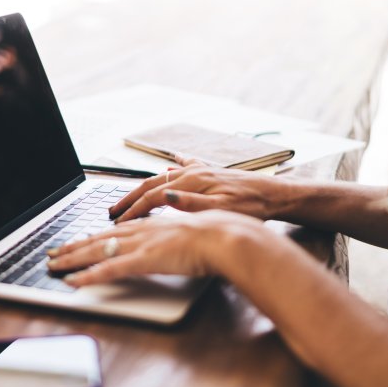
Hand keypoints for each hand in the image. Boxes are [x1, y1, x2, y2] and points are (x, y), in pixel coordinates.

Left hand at [46, 210, 265, 285]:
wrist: (224, 236)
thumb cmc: (214, 236)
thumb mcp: (188, 234)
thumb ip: (173, 239)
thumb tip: (170, 244)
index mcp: (151, 225)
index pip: (113, 231)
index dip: (91, 237)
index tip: (75, 241)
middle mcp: (141, 231)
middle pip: (99, 238)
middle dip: (73, 246)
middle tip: (53, 253)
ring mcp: (140, 245)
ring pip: (98, 250)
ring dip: (73, 258)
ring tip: (54, 265)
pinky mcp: (144, 260)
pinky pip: (110, 269)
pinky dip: (90, 275)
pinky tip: (75, 281)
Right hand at [109, 158, 288, 222]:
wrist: (274, 195)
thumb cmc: (251, 206)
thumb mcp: (221, 210)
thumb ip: (191, 204)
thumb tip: (165, 196)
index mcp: (192, 182)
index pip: (153, 197)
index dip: (133, 210)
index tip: (118, 222)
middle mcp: (192, 172)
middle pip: (151, 185)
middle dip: (129, 199)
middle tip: (112, 212)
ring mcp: (199, 171)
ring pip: (162, 178)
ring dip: (143, 188)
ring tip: (130, 198)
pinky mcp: (209, 172)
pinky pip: (184, 166)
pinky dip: (172, 167)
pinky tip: (169, 164)